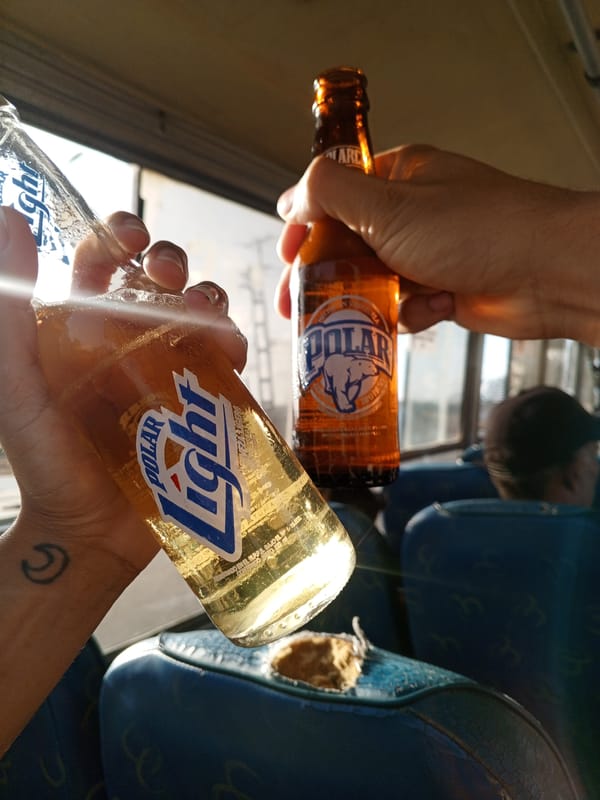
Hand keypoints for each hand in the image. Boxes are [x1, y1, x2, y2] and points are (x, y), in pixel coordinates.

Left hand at [0, 207, 246, 575]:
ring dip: (207, 298)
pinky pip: (225, 357)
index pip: (99, 263)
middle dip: (169, 261)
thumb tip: (8, 219)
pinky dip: (233, 342)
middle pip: (157, 279)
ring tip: (204, 315)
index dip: (117, 236)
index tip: (132, 235)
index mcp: (79, 329)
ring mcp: (167, 368)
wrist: (91, 532)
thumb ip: (7, 314)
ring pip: (198, 310)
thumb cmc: (47, 463)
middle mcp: (125, 340)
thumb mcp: (17, 387)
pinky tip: (229, 350)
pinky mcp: (201, 398)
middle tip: (169, 274)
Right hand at [275, 146, 599, 344]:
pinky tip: (432, 308)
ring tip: (365, 315)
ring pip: (372, 280)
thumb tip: (291, 196)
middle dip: (322, 276)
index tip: (286, 253)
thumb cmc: (476, 230)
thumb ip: (331, 195)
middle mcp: (409, 212)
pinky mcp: (441, 287)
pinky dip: (411, 312)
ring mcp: (426, 251)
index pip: (333, 195)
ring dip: (369, 299)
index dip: (304, 225)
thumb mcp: (388, 206)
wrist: (545, 273)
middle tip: (295, 306)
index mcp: (396, 178)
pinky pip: (403, 304)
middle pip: (346, 243)